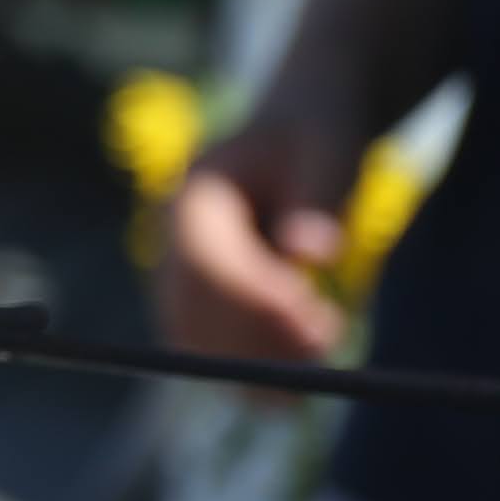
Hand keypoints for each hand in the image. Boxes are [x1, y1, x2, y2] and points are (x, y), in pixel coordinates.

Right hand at [162, 112, 359, 363]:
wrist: (297, 130)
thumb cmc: (316, 135)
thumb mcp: (329, 153)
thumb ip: (318, 198)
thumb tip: (311, 253)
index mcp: (194, 194)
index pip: (202, 261)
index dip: (251, 299)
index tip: (314, 318)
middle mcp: (170, 238)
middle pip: (189, 309)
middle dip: (252, 342)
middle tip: (326, 346)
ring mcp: (177, 272)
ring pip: (192, 338)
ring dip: (251, 364)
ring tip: (323, 351)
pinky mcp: (196, 300)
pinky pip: (206, 348)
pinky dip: (248, 370)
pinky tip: (301, 370)